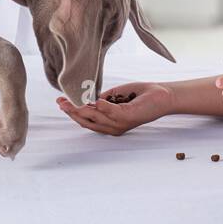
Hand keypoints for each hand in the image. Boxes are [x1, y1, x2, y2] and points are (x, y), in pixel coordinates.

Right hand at [56, 82, 173, 135]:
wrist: (162, 96)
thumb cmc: (140, 96)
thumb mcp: (116, 97)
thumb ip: (103, 99)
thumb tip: (88, 97)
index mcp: (109, 124)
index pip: (86, 121)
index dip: (72, 112)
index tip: (61, 102)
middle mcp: (113, 127)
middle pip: (87, 121)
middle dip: (72, 111)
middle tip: (60, 101)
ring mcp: (120, 124)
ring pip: (95, 117)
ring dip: (81, 108)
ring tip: (70, 100)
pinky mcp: (128, 117)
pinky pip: (111, 112)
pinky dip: (102, 106)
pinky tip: (94, 100)